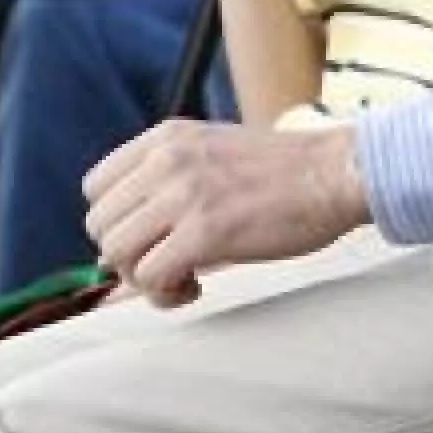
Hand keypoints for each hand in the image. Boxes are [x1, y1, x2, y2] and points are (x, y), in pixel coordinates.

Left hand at [82, 118, 368, 304]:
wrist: (336, 174)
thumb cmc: (286, 172)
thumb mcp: (214, 153)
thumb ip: (170, 182)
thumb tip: (120, 247)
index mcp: (167, 138)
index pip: (96, 186)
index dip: (117, 222)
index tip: (151, 237)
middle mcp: (167, 160)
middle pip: (100, 225)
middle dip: (128, 256)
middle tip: (168, 264)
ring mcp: (184, 194)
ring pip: (116, 254)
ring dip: (144, 279)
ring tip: (182, 278)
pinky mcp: (205, 231)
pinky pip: (150, 277)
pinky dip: (166, 294)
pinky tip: (197, 287)